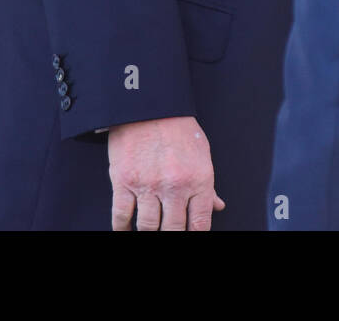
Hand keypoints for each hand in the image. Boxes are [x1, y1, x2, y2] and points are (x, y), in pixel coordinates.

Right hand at [107, 116, 225, 229]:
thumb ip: (207, 185)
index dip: (194, 236)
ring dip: (149, 232)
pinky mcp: (123, 180)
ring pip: (148, 227)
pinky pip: (121, 214)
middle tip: (167, 231)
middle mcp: (174, 186)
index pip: (200, 225)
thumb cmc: (177, 127)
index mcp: (198, 181)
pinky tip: (125, 229)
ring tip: (149, 230)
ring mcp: (148, 184)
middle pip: (173, 230)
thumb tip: (217, 206)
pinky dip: (122, 228)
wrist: (147, 103)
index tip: (188, 236)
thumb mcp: (201, 154)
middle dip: (171, 235)